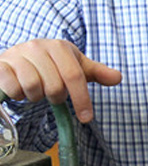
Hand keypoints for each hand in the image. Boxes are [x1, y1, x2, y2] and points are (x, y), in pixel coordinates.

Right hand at [0, 39, 121, 122]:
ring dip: (36, 97)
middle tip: (51, 94)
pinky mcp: (1, 66)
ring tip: (35, 89)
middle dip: (56, 97)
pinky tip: (21, 89)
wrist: (15, 58)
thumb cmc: (50, 65)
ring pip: (34, 88)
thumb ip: (97, 73)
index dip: (82, 99)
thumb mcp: (75, 66)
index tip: (86, 118)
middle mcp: (37, 46)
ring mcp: (17, 54)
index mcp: (59, 46)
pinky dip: (19, 95)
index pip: (75, 76)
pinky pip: (14, 89)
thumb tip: (118, 78)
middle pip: (55, 86)